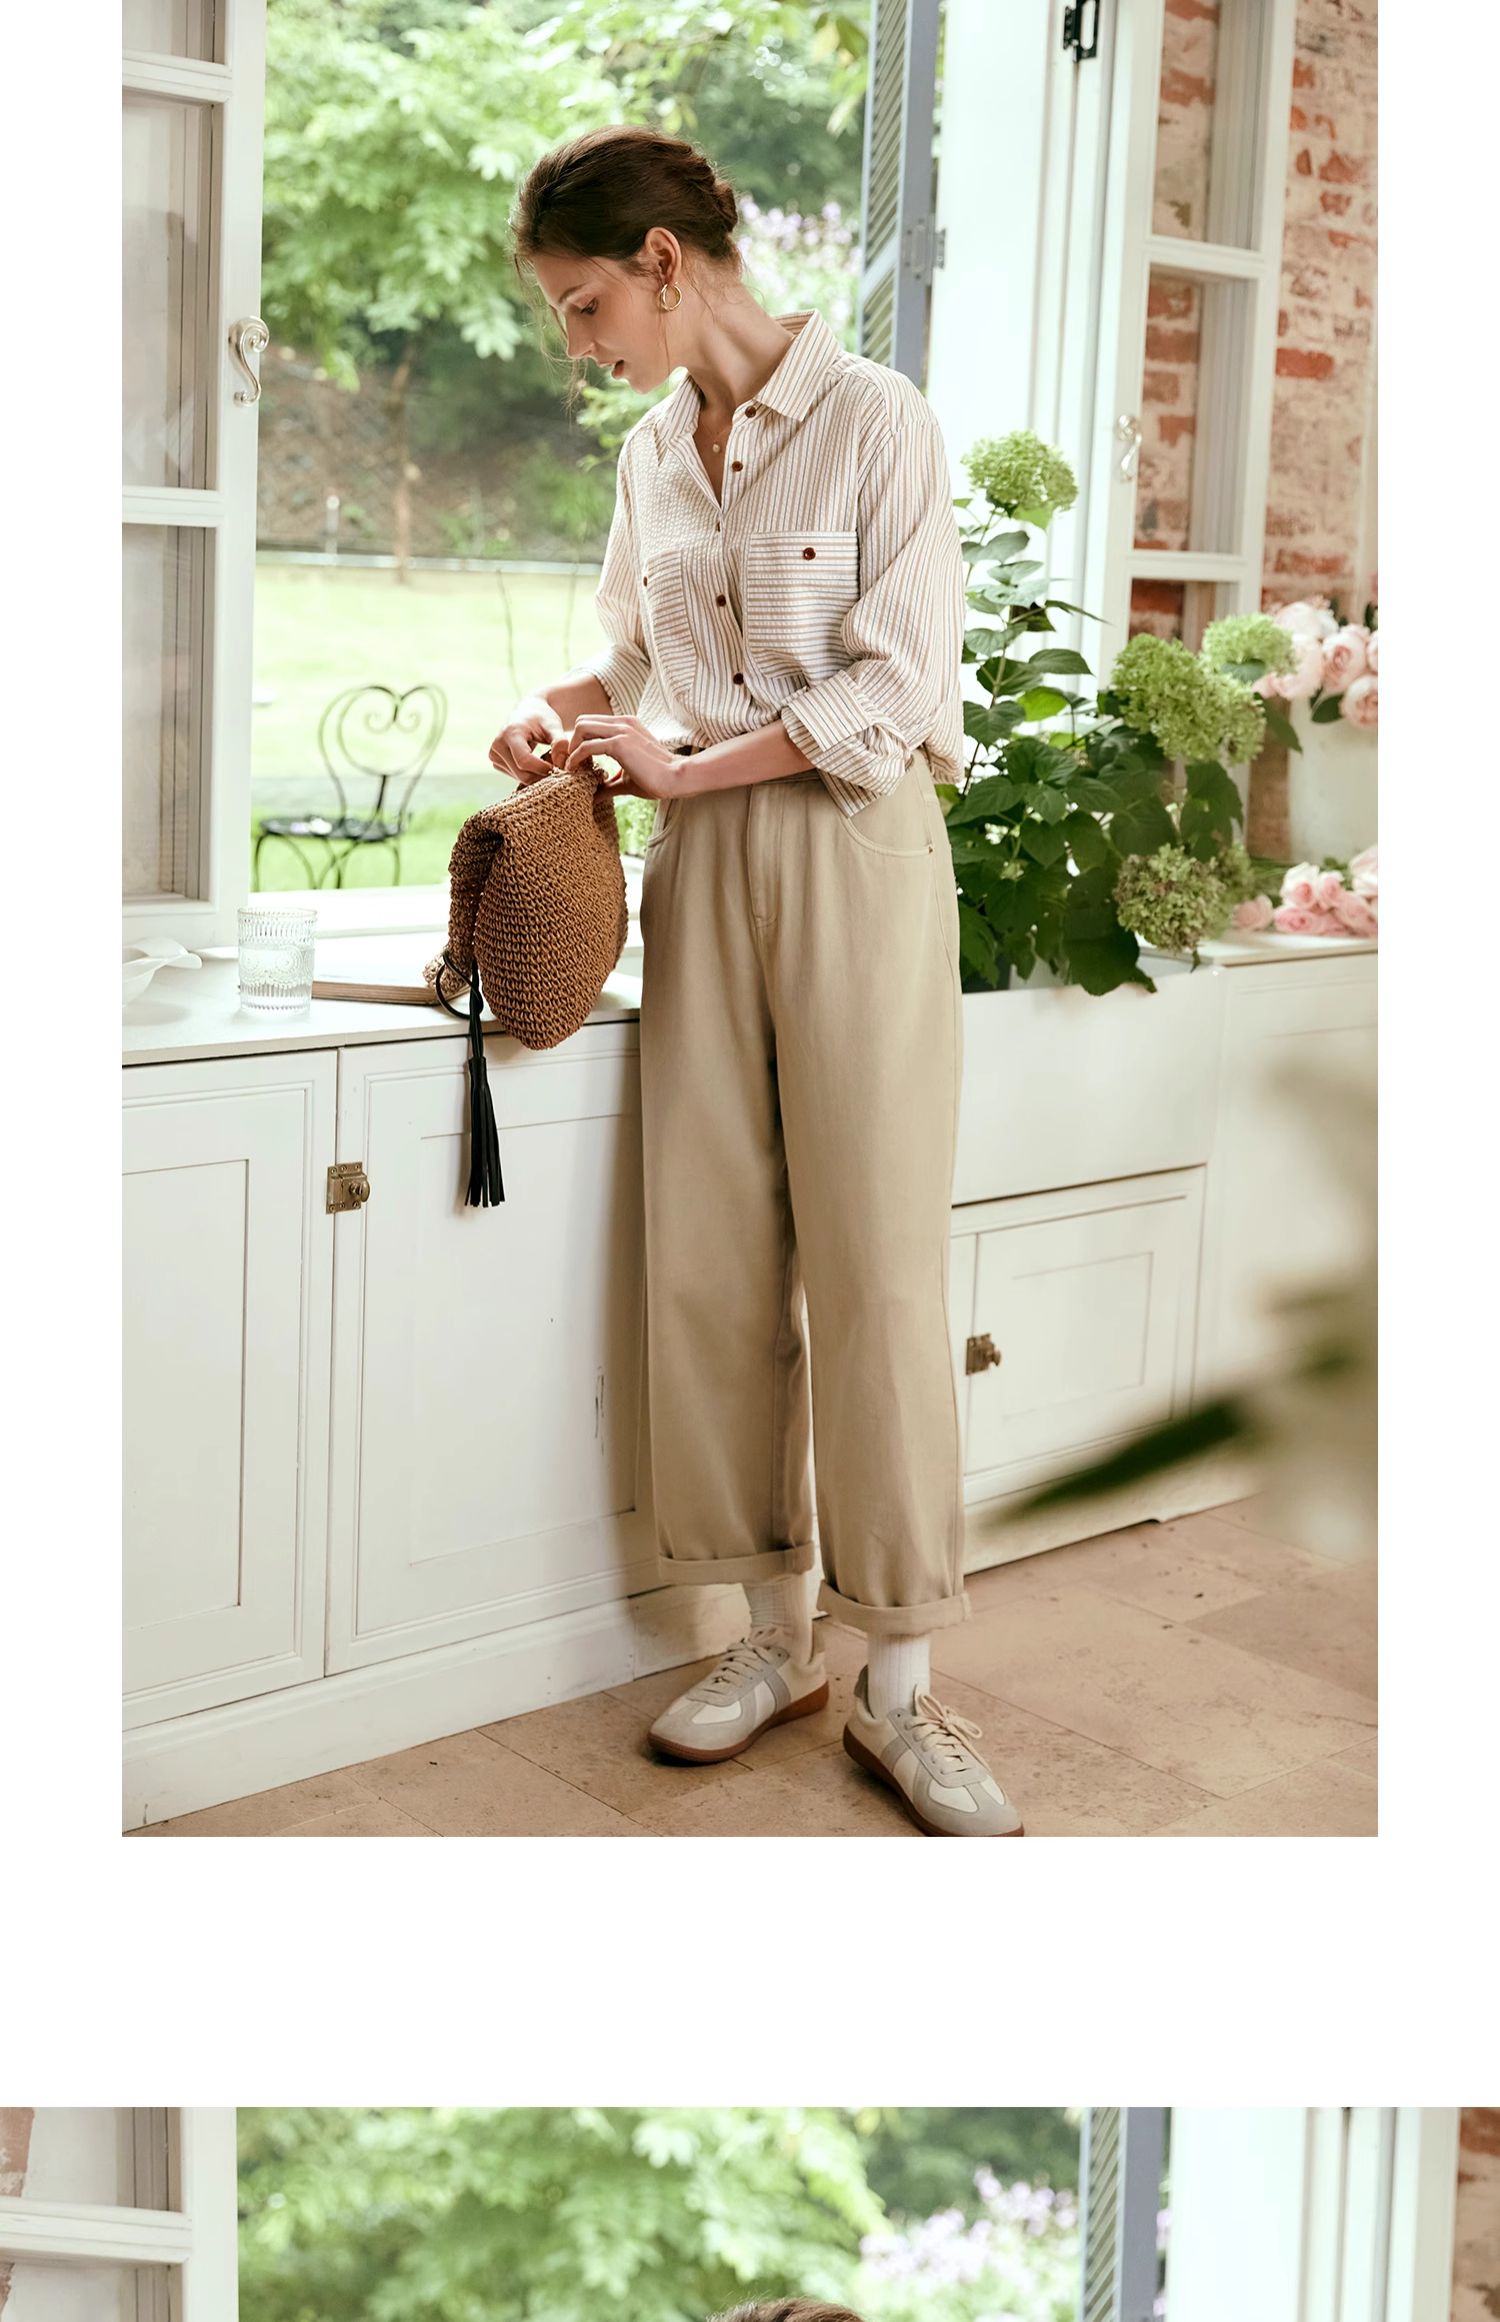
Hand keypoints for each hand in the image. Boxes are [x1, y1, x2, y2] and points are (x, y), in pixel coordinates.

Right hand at [488, 699, 563, 785]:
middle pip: (522, 774)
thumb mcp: (554, 725)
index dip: (543, 768)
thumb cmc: (542, 718)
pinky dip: (529, 773)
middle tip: (554, 762)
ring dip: (537, 774)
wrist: (527, 712)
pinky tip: (535, 761)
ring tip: (545, 758)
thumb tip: (562, 764)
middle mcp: (498, 745)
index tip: (557, 766)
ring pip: (520, 778)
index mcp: (510, 733)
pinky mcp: (496, 762)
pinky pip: (516, 776)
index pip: (524, 761)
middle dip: (542, 773)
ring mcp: (494, 755)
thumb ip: (560, 742)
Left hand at [559, 714, 681, 800]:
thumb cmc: (657, 779)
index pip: (592, 723)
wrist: (677, 778)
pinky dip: (576, 758)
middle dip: (572, 742)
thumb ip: (610, 783)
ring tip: (573, 768)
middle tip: (573, 764)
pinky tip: (576, 771)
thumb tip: (594, 796)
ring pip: (581, 728)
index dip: (581, 741)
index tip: (580, 763)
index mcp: (626, 725)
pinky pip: (587, 746)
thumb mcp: (628, 778)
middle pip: (582, 721)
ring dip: (572, 748)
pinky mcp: (619, 744)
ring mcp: (621, 731)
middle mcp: (622, 723)